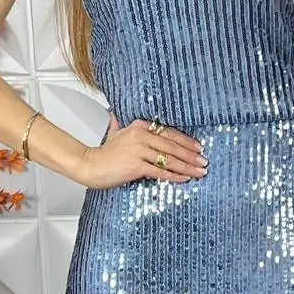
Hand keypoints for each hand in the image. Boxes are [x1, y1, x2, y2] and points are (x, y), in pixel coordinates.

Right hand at [76, 112, 207, 188]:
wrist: (89, 165)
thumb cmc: (103, 154)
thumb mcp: (114, 133)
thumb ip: (119, 124)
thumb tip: (115, 115)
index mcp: (139, 126)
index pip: (169, 133)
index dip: (186, 141)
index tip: (198, 148)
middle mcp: (140, 136)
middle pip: (172, 146)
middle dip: (191, 155)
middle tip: (204, 162)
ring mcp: (138, 151)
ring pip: (169, 159)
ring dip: (187, 167)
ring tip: (199, 172)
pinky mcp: (136, 166)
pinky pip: (160, 172)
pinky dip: (174, 176)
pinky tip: (185, 179)